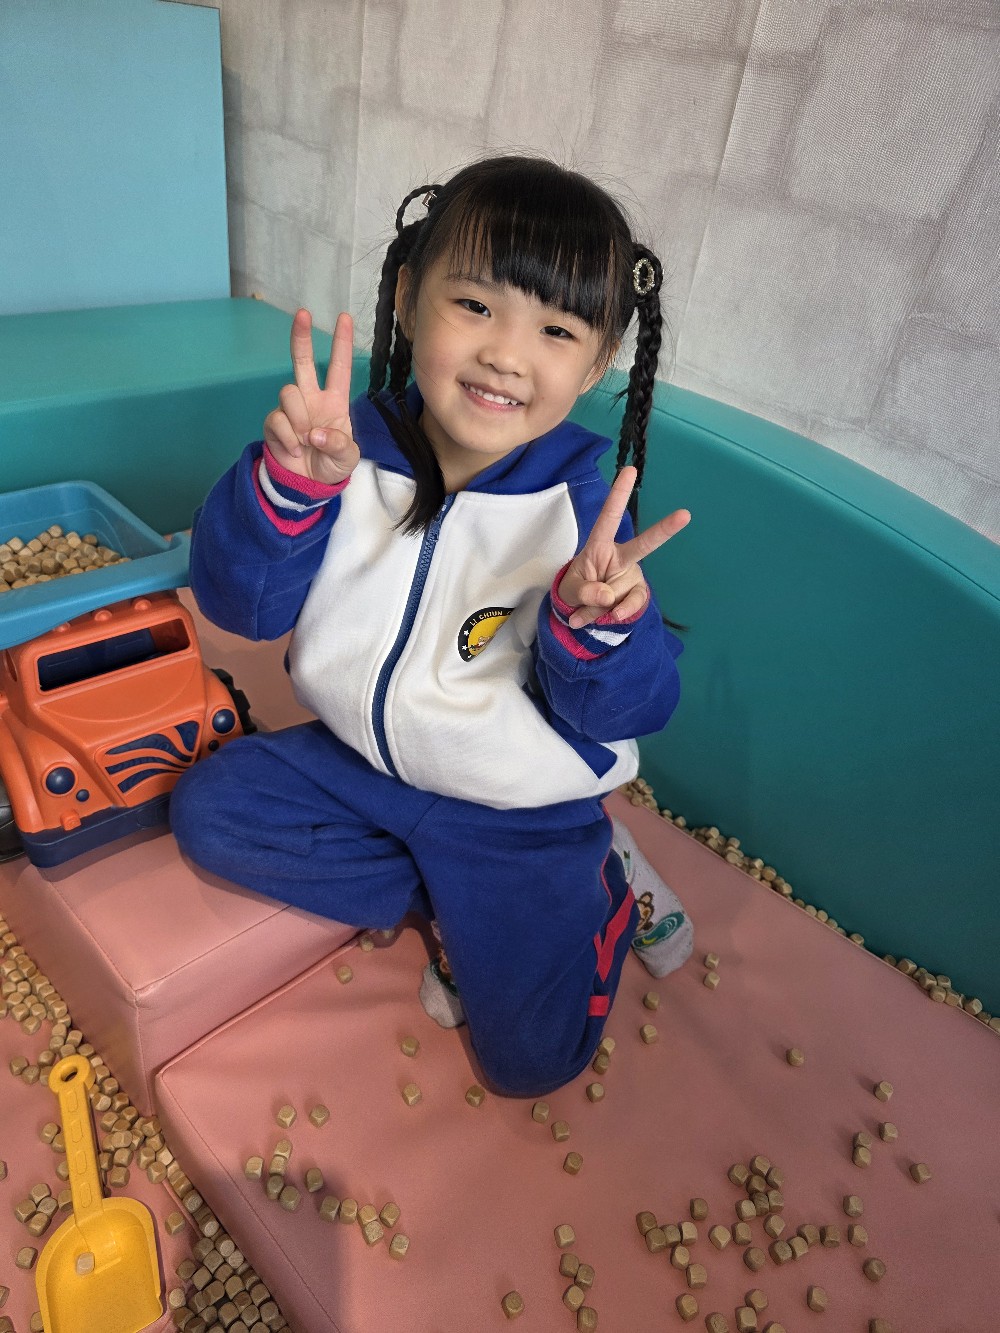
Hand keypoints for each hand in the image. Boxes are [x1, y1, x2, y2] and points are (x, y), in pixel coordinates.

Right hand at [263, 309, 359, 484]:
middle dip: (301, 337)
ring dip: (299, 418)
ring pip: (288, 393)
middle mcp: (311, 398)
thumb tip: (315, 433)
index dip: (341, 344)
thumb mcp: (347, 458)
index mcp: (334, 401)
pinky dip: (288, 437)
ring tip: (307, 441)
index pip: (339, 368)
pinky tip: (295, 449)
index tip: (344, 317)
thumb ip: (338, 444)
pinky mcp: (274, 423)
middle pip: (302, 361)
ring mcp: (291, 410)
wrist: (308, 485)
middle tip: (303, 314)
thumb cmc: (332, 465)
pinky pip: (277, 419)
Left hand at [557, 466, 689, 628]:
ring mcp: (632, 575)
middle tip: (685, 514)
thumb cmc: (577, 588)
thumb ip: (584, 592)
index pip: (609, 517)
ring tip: (588, 611)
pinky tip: (609, 618)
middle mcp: (621, 557)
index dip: (618, 495)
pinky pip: (634, 605)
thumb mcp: (570, 591)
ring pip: (624, 591)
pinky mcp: (638, 594)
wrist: (583, 610)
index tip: (630, 470)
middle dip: (664, 530)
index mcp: (600, 546)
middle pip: (644, 544)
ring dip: (603, 607)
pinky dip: (619, 614)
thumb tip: (607, 596)